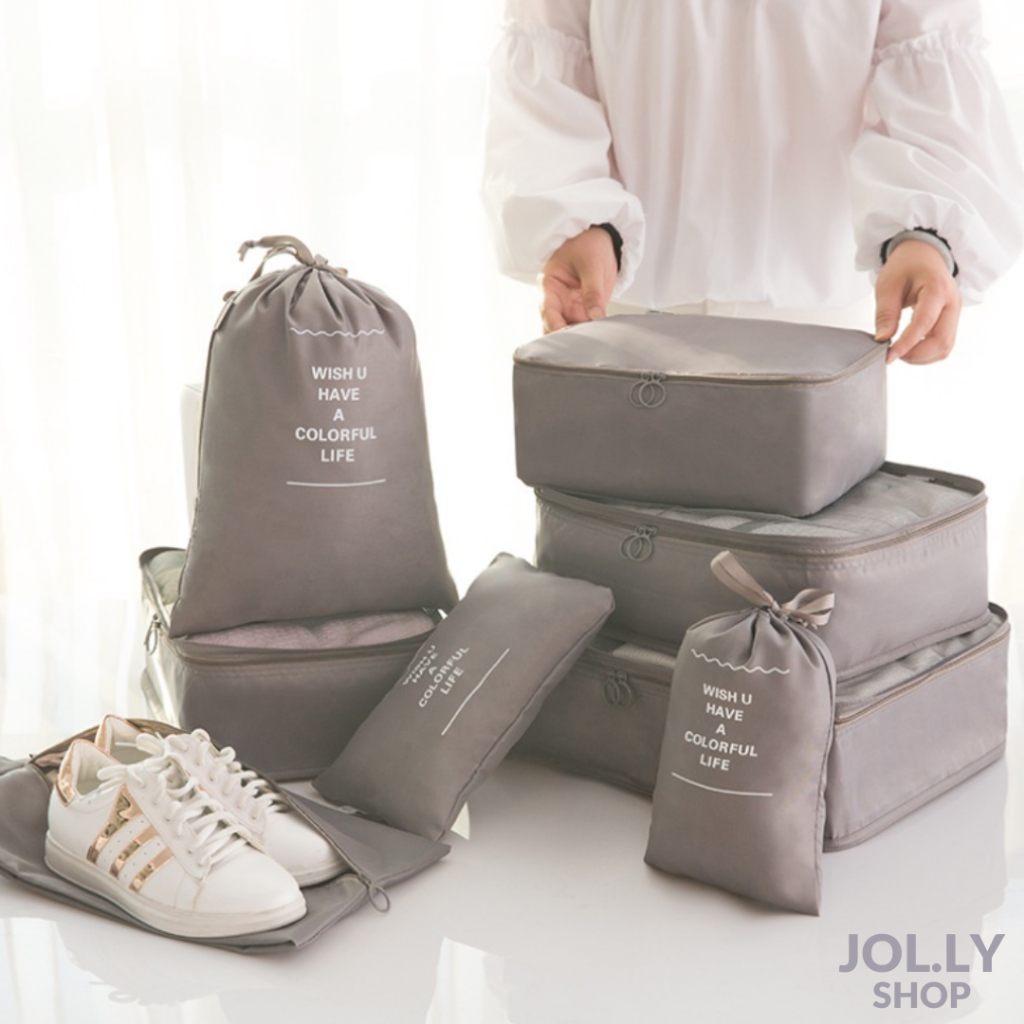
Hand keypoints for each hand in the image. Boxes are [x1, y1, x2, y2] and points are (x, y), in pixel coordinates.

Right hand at [540, 227, 618, 333]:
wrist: (600, 240)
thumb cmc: (586, 244)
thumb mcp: (591, 264)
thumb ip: (593, 291)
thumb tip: (595, 315)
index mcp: (549, 286)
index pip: (547, 312)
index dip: (555, 327)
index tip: (567, 337)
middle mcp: (557, 301)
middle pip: (554, 327)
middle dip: (564, 338)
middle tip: (579, 345)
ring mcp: (570, 307)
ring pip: (569, 331)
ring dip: (579, 338)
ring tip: (591, 342)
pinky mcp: (584, 311)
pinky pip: (585, 327)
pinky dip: (591, 334)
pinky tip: (598, 337)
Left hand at [874, 240, 961, 363]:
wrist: (924, 255)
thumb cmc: (906, 265)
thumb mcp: (888, 285)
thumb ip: (886, 313)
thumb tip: (882, 339)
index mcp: (937, 289)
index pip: (924, 324)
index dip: (906, 344)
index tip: (888, 357)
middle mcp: (952, 303)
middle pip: (942, 341)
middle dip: (915, 355)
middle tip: (892, 354)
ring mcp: (955, 313)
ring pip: (944, 347)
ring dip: (921, 357)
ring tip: (900, 350)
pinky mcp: (951, 321)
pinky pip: (943, 345)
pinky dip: (926, 353)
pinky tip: (910, 348)